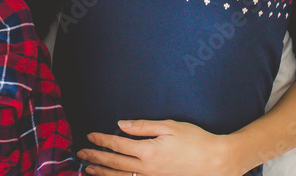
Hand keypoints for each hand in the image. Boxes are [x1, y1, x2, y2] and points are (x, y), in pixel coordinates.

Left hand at [77, 119, 243, 175]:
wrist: (215, 162)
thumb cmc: (195, 140)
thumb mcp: (170, 126)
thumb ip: (143, 126)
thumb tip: (122, 125)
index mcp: (148, 151)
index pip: (118, 145)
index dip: (102, 140)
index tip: (90, 136)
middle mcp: (146, 168)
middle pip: (114, 163)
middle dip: (95, 158)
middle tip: (80, 154)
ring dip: (102, 173)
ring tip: (88, 170)